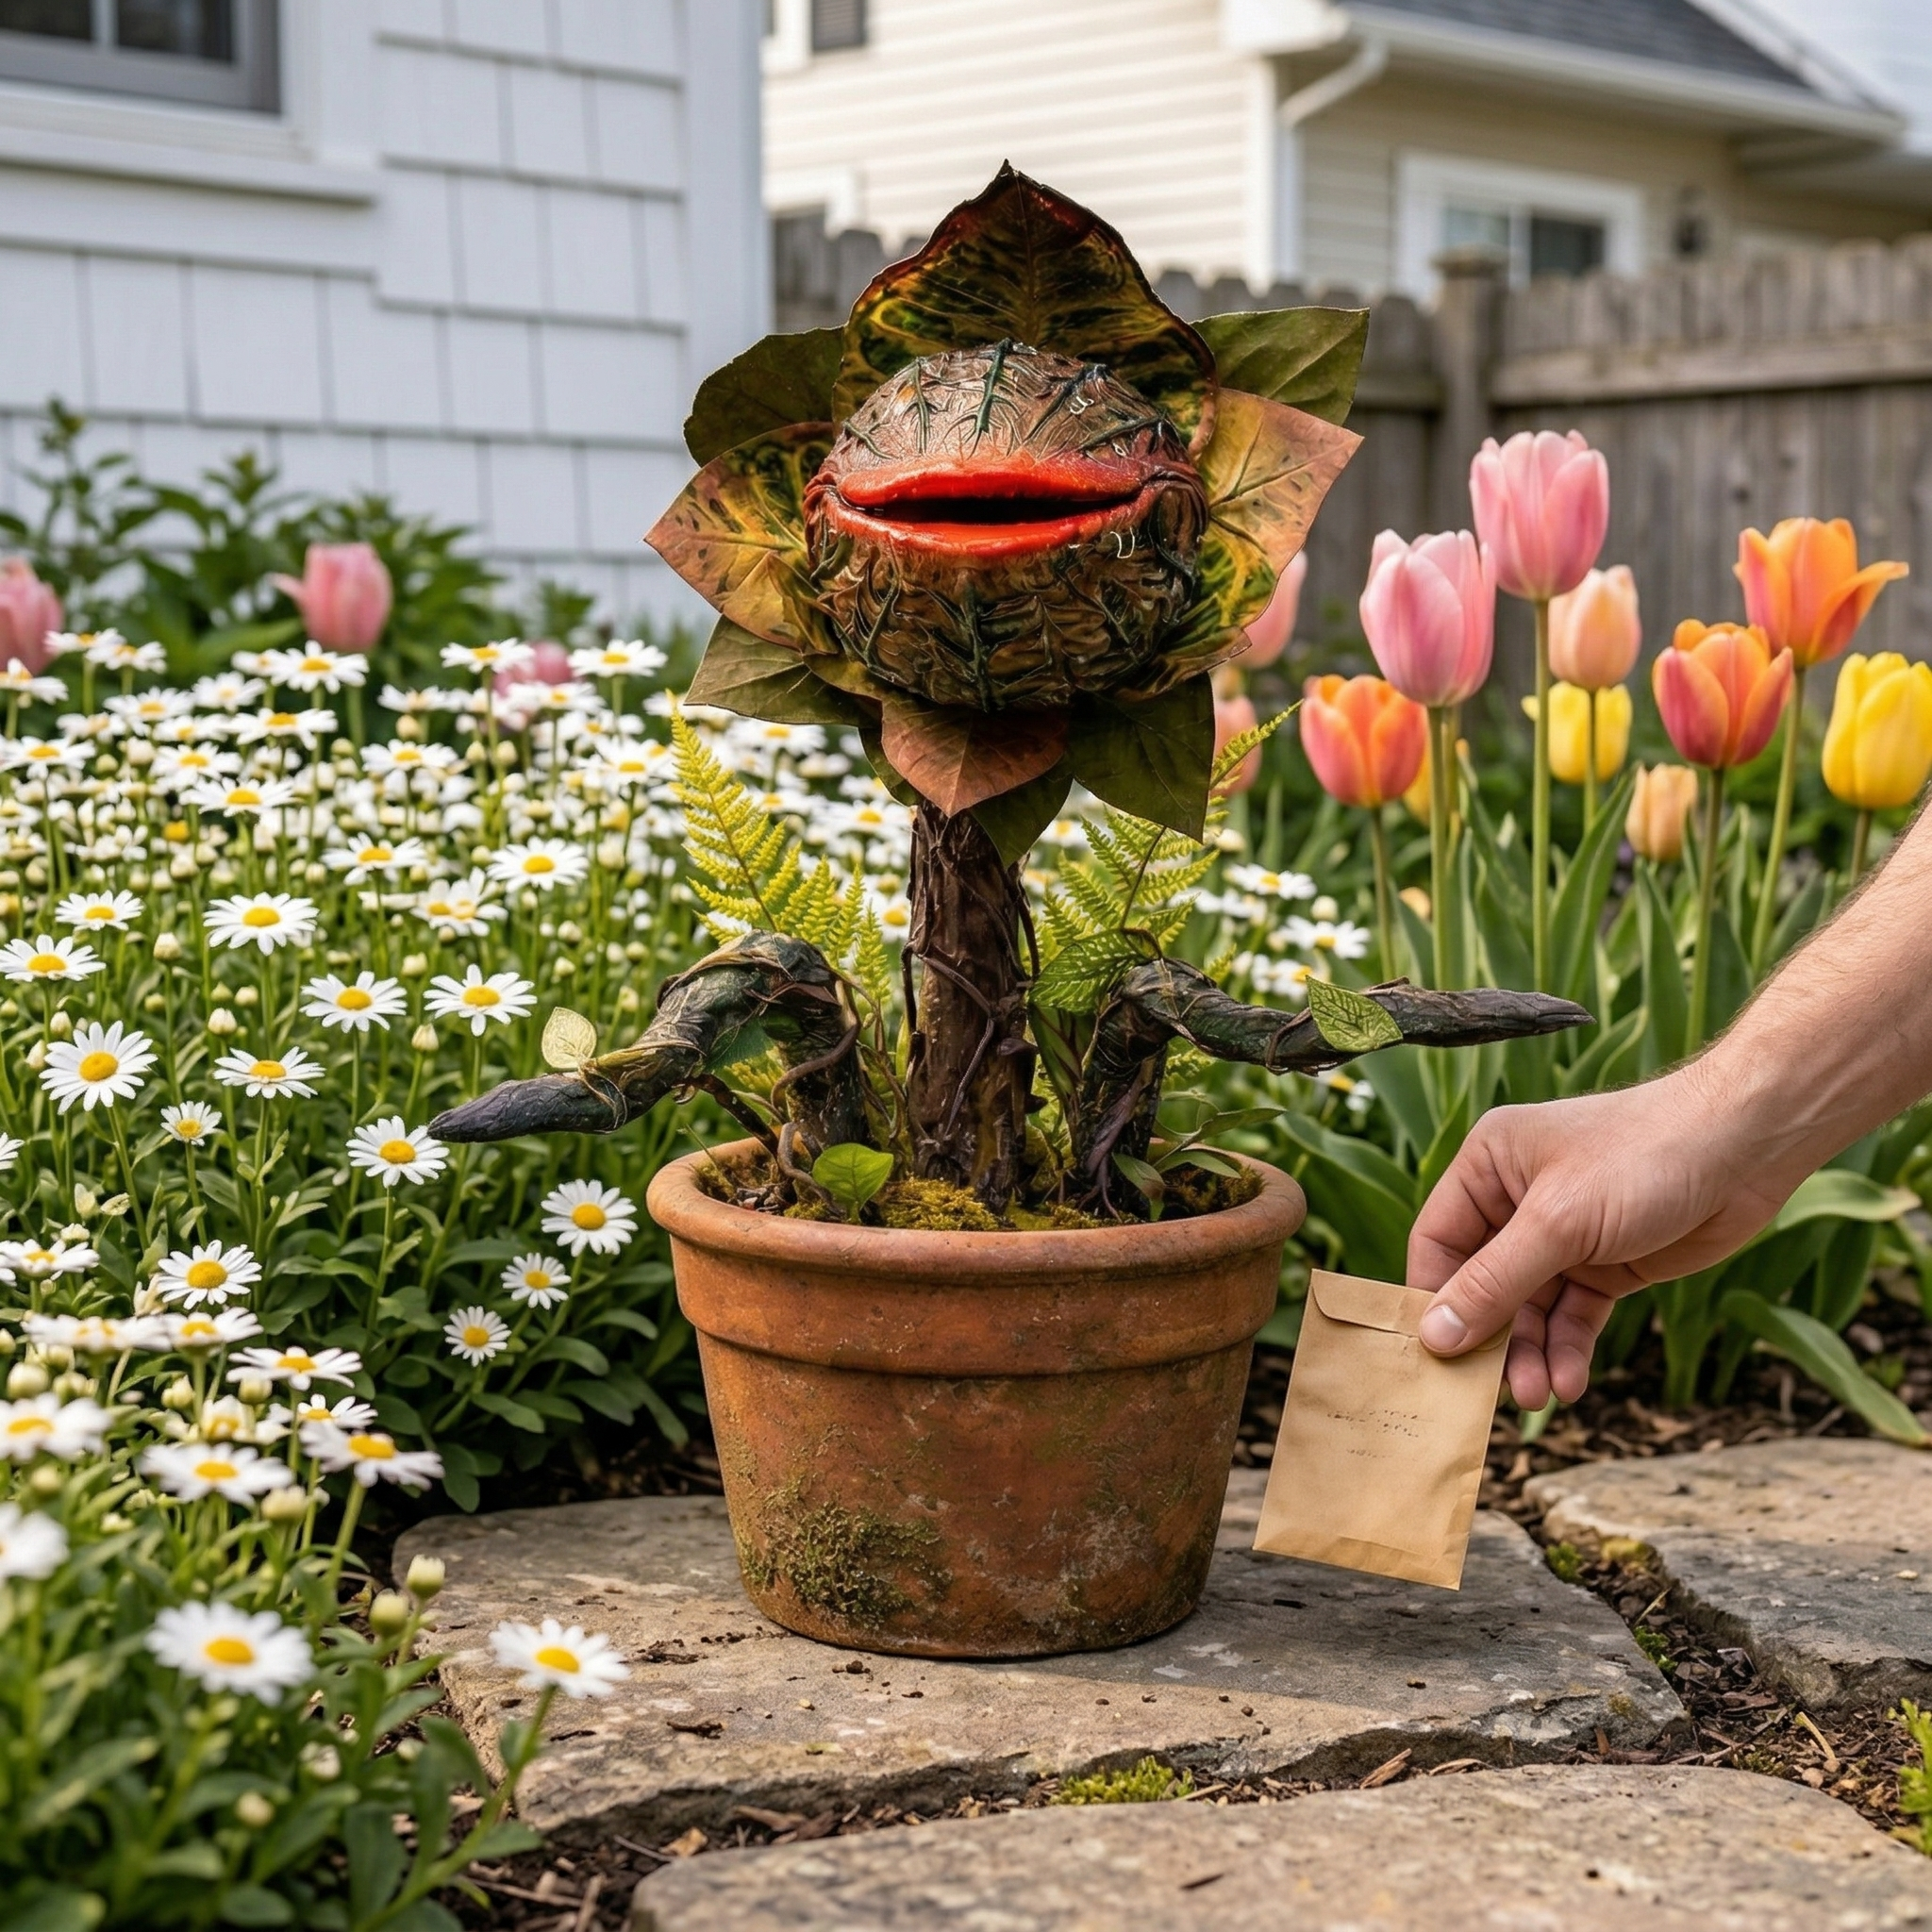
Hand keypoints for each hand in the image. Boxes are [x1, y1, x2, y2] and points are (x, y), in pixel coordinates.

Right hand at [1407, 1066, 1791, 1408]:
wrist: (1748, 1149)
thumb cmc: (1644, 1157)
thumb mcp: (1558, 1223)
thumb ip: (1493, 1283)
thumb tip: (1433, 1335)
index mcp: (1488, 1166)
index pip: (1437, 1242)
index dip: (1433, 1300)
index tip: (1433, 1357)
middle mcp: (1516, 1200)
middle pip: (1481, 1285)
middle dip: (1491, 1339)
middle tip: (1494, 1392)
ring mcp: (1562, 1236)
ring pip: (1528, 1309)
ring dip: (1531, 1353)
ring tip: (1540, 1396)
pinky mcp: (1605, 1264)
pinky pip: (1572, 1316)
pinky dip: (1568, 1349)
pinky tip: (1570, 1382)